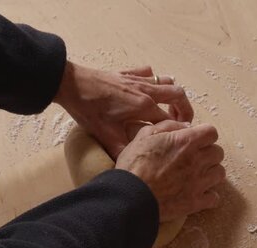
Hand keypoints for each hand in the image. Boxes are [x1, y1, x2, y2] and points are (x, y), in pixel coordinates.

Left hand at [54, 62, 193, 158]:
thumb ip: (125, 151)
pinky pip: (147, 72)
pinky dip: (152, 79)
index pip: (171, 119)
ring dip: (171, 94)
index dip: (179, 130)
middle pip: (178, 95)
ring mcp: (137, 79)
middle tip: (182, 122)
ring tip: (168, 107)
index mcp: (145, 107)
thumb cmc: (89, 110)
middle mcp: (147, 91)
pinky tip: (147, 88)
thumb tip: (135, 166)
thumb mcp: (107, 136)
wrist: (71, 84)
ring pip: (166, 82)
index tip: (181, 139)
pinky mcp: (126, 73)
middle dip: (185, 109)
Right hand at [116, 121, 224, 221]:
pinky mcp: (196, 202)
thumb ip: (168, 126)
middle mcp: (197, 160)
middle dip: (208, 153)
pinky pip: (214, 198)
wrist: (130, 196)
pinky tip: (198, 194)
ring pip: (220, 173)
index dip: (204, 135)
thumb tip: (186, 127)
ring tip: (197, 175)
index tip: (195, 140)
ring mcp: (199, 182)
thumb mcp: (145, 135)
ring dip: (211, 173)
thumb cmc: (134, 164)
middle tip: (195, 158)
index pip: (212, 132)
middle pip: (218, 152)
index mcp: (186, 142)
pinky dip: (209, 196)